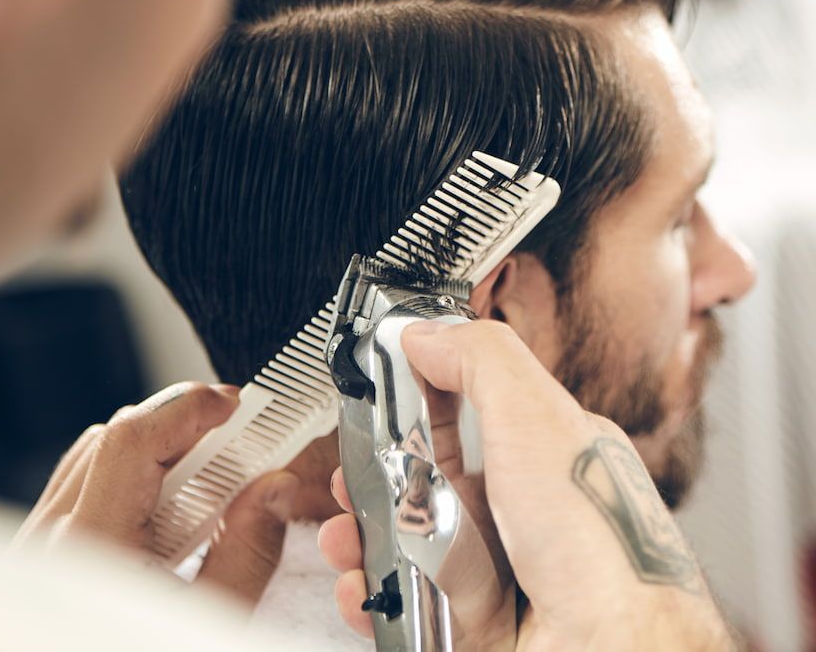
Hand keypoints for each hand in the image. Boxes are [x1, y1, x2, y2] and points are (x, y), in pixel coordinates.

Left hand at [14, 381, 299, 604]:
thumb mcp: (206, 622)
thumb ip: (246, 552)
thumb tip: (276, 488)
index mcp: (93, 549)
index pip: (136, 440)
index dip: (191, 408)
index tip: (237, 405)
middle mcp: (55, 537)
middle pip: (122, 437)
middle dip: (189, 428)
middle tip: (243, 442)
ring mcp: (40, 541)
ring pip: (100, 453)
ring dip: (160, 449)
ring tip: (209, 479)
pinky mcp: (43, 549)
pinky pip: (84, 480)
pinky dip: (131, 474)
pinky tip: (168, 506)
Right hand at [320, 321, 733, 650]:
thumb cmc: (605, 549)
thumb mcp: (538, 418)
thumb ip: (481, 360)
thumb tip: (428, 332)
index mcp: (544, 449)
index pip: (469, 408)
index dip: (418, 402)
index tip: (379, 399)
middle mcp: (523, 509)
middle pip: (431, 477)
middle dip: (381, 473)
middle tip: (357, 472)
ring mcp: (499, 568)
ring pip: (413, 540)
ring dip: (367, 534)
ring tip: (349, 533)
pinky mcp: (476, 621)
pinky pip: (411, 601)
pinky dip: (377, 593)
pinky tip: (366, 583)